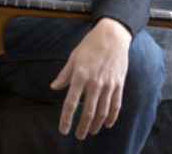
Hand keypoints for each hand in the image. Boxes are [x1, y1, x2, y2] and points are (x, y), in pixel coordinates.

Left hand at [50, 18, 131, 139]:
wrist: (112, 35)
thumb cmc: (90, 45)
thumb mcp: (73, 57)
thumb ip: (64, 74)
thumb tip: (53, 87)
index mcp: (80, 75)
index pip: (71, 102)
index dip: (67, 118)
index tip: (64, 130)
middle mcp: (94, 82)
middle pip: (88, 111)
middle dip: (82, 126)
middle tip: (78, 136)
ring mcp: (108, 84)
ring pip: (102, 111)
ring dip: (96, 125)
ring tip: (91, 132)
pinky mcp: (119, 84)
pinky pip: (116, 105)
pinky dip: (112, 117)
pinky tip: (107, 124)